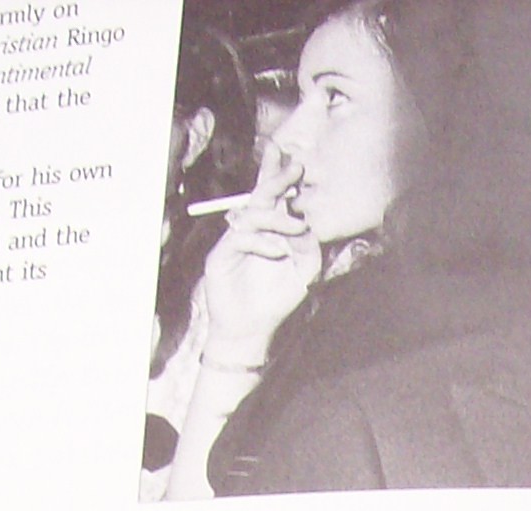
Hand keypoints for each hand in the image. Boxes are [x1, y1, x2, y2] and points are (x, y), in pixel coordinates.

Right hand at [193, 144, 320, 374]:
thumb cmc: (276, 300)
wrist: (251, 328)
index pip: (273, 199)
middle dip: (276, 180)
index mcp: (268, 231)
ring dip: (276, 217)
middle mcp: (251, 231)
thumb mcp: (303, 273)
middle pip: (260, 197)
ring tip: (297, 226)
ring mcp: (234, 241)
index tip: (296, 162)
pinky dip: (261, 242)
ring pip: (252, 215)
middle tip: (294, 168)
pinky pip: (241, 239)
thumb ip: (309, 248)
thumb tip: (306, 225)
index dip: (280, 178)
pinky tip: (278, 251)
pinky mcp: (222, 256)